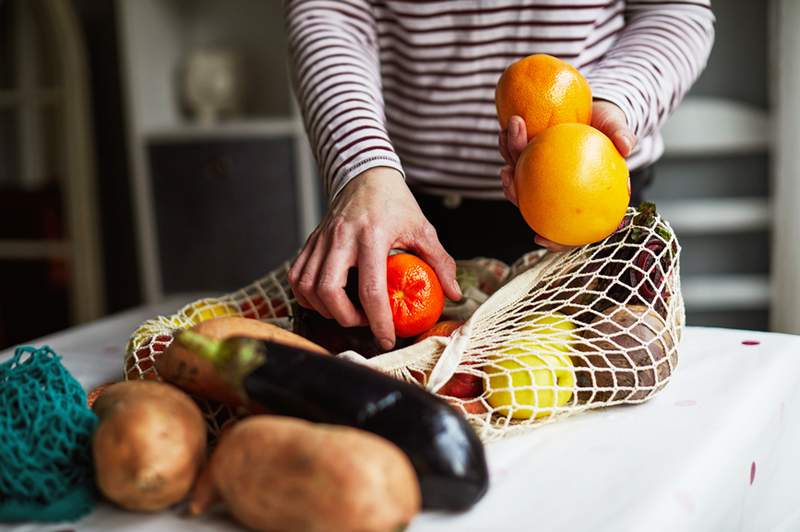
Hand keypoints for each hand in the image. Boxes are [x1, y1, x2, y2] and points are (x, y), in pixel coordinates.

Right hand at [288, 167, 461, 350]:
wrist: (365, 174)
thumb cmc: (395, 202)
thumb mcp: (423, 229)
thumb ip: (439, 261)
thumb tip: (453, 293)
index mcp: (372, 236)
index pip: (370, 289)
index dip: (378, 321)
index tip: (387, 339)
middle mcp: (342, 239)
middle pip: (329, 292)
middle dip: (346, 318)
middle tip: (364, 322)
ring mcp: (322, 240)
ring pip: (308, 287)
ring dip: (325, 309)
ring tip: (348, 312)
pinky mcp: (310, 241)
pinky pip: (297, 276)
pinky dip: (307, 296)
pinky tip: (326, 300)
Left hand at [498, 99, 634, 250]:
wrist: (593, 109)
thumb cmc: (608, 124)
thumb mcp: (617, 127)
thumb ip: (622, 135)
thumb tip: (627, 145)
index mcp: (583, 197)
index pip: (572, 230)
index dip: (556, 242)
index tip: (538, 238)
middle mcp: (558, 192)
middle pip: (533, 206)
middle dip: (514, 194)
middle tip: (508, 176)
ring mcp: (541, 177)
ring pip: (519, 181)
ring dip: (507, 169)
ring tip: (504, 147)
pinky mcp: (531, 159)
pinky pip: (516, 156)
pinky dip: (508, 145)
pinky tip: (503, 132)